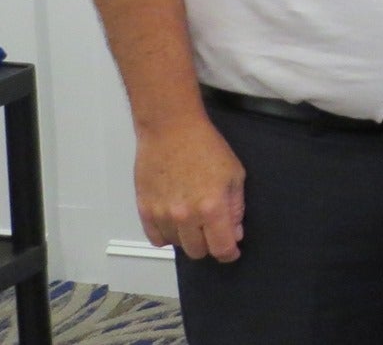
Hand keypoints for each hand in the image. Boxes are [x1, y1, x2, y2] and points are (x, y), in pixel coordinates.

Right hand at [135, 117, 245, 261]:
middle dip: (209, 245)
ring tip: (193, 218)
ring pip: (177, 245)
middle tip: (212, 230)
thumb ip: (236, 208)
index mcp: (212, 207)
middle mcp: (185, 216)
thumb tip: (235, 232)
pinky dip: (167, 235)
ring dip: (187, 238)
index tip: (232, 251)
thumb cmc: (206, 147)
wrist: (171, 129)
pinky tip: (175, 221)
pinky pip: (156, 238)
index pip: (221, 247)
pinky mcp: (144, 209)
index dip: (230, 253)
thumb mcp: (234, 174)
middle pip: (198, 251)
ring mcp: (162, 214)